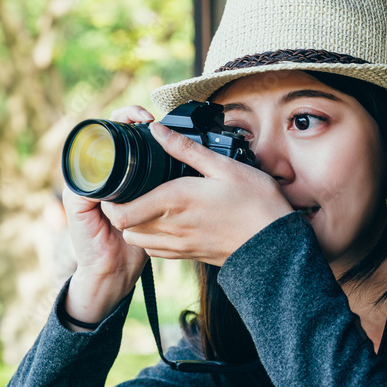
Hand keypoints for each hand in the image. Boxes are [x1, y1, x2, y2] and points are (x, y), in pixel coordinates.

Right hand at [61, 106, 153, 326]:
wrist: (115, 273)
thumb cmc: (134, 242)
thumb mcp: (154, 208)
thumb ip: (160, 186)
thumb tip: (183, 163)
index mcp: (114, 175)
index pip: (118, 135)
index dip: (130, 119)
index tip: (150, 117)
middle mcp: (96, 175)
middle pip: (104, 135)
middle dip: (122, 119)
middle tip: (142, 117)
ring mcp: (82, 185)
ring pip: (92, 148)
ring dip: (109, 133)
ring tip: (132, 124)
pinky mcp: (74, 198)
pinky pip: (84, 173)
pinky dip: (99, 162)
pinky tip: (118, 153)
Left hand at [99, 120, 294, 265]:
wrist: (276, 247)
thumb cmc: (255, 204)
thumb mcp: (223, 166)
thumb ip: (185, 148)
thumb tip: (156, 130)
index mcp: (173, 202)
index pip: (120, 213)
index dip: (111, 200)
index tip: (119, 183)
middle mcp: (170, 227)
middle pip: (124, 227)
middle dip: (121, 209)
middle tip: (131, 189)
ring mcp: (179, 245)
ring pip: (138, 241)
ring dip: (135, 224)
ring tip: (148, 204)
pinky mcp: (188, 255)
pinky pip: (156, 251)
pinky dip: (152, 237)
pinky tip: (166, 221)